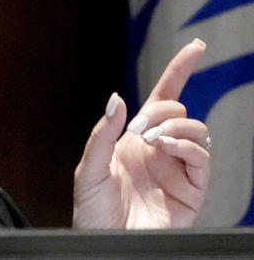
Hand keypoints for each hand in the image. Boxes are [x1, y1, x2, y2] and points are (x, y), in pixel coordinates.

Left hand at [73, 39, 210, 228]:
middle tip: (140, 129)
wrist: (104, 243)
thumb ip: (102, 133)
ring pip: (196, 130)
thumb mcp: (87, 169)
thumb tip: (117, 99)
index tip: (195, 48)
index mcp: (134, 140)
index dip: (179, 72)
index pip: (161, 99)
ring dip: (175, 126)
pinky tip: (166, 147)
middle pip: (176, 110)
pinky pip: (202, 158)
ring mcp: (177, 169)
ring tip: (153, 140)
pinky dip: (187, 145)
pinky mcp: (192, 190)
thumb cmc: (93, 213)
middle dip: (160, 110)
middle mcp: (159, 150)